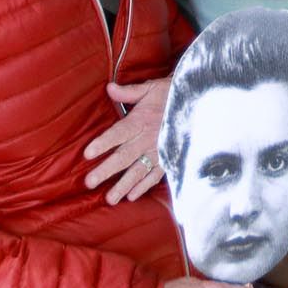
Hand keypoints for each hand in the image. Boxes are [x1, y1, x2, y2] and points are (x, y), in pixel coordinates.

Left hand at [82, 79, 168, 203]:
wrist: (199, 103)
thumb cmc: (170, 94)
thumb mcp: (150, 88)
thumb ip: (129, 92)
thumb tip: (109, 88)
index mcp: (141, 120)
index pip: (118, 133)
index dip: (103, 143)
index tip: (87, 154)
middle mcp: (149, 138)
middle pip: (124, 156)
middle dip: (106, 170)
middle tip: (90, 182)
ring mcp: (159, 151)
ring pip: (138, 171)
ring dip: (123, 185)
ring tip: (110, 199)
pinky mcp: (169, 159)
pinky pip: (155, 176)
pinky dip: (144, 186)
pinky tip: (132, 196)